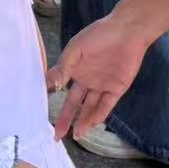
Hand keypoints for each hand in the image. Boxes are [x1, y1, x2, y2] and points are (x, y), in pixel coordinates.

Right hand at [47, 12, 149, 139]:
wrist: (126, 32)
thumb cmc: (98, 35)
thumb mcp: (75, 49)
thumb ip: (63, 67)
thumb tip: (51, 84)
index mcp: (74, 69)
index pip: (60, 88)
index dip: (52, 100)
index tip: (41, 114)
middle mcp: (86, 80)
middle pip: (74, 103)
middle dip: (66, 119)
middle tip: (57, 135)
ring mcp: (101, 85)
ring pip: (89, 107)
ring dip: (83, 121)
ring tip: (76, 135)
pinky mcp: (116, 88)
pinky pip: (106, 105)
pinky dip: (99, 114)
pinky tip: (91, 124)